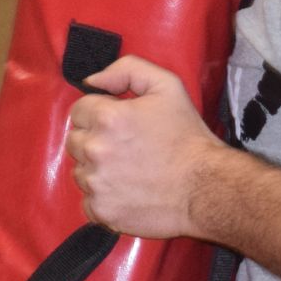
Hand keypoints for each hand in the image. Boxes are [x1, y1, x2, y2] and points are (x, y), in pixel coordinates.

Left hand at [64, 56, 220, 240]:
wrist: (206, 187)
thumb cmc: (188, 138)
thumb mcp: (167, 86)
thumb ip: (127, 70)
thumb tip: (93, 80)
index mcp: (108, 118)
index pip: (79, 111)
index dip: (100, 115)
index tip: (119, 125)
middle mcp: (96, 150)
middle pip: (75, 141)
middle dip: (95, 141)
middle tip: (126, 148)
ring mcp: (96, 183)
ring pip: (80, 171)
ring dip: (97, 170)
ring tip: (129, 171)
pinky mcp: (101, 210)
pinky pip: (87, 200)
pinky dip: (102, 197)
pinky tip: (126, 191)